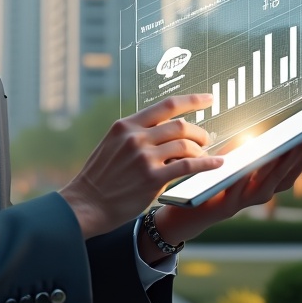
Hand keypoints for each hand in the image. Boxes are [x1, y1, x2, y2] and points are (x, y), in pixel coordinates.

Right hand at [60, 95, 223, 239]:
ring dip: (201, 150)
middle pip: (180, 125)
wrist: (85, 204)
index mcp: (126, 125)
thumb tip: (165, 131)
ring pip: (185, 144)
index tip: (208, 99)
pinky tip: (216, 164)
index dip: (192, 100)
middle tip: (206, 140)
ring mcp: (143, 157)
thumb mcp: (112, 145)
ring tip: (205, 156)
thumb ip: (136, 135)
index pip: (166, 105)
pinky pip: (188, 166)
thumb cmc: (99, 178)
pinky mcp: (151, 178)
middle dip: (200, 132)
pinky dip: (206, 163)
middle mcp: (135, 137)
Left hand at [149, 124, 301, 251]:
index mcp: (267, 182)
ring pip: (271, 181)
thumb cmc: (214, 180)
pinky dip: (250, 173)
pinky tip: (256, 157)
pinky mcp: (228, 206)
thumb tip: (263, 133)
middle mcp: (262, 194)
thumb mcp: (234, 160)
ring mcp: (247, 201)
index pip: (296, 163)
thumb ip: (249, 150)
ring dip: (284, 162)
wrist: (187, 210)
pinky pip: (242, 187)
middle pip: (289, 172)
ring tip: (295, 142)